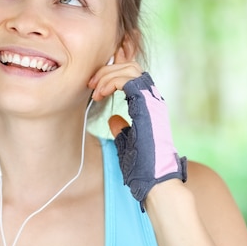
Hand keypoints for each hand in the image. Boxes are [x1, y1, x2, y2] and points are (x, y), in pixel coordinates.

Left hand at [107, 73, 186, 210]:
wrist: (155, 179)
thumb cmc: (143, 166)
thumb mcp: (128, 142)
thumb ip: (122, 128)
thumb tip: (113, 119)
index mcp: (149, 105)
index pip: (132, 76)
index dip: (112, 75)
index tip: (94, 87)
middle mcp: (153, 99)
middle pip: (130, 66)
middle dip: (107, 71)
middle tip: (91, 85)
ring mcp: (152, 101)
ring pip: (130, 68)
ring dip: (107, 76)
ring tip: (95, 91)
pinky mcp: (148, 105)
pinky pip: (128, 80)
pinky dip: (111, 82)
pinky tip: (101, 94)